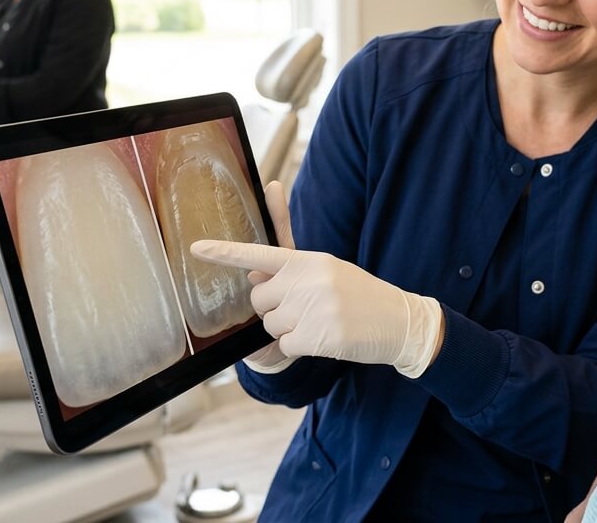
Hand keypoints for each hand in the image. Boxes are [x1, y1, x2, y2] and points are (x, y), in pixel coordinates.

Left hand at [191, 216, 443, 377]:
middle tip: (304, 310)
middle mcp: (307, 280)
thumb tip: (255, 273)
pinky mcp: (317, 336)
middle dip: (273, 308)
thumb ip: (292, 272)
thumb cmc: (362, 296)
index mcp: (309, 260)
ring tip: (319, 323)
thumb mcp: (329, 272)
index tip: (196, 249)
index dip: (224, 253)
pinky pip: (284, 346)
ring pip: (270, 325)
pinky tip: (323, 339)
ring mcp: (312, 308)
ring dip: (287, 330)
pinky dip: (298, 348)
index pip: (259, 254)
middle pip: (259, 299)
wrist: (400, 321)